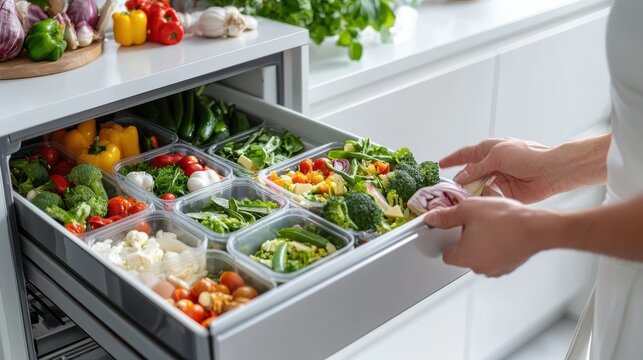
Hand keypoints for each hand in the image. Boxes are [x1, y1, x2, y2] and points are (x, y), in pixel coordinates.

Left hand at [424, 197, 555, 276]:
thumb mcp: (468, 210)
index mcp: (464, 257)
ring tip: (492, 226)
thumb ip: (446, 216)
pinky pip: (496, 256)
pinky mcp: (509, 267)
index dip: (448, 240)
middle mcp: (478, 268)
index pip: (446, 254)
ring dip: (482, 243)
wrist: (536, 227)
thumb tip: (432, 218)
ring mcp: (495, 269)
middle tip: (475, 223)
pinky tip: (503, 232)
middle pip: (464, 255)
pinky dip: (497, 247)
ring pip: (481, 255)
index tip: (453, 230)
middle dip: (466, 240)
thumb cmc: (504, 219)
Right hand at [440, 138, 561, 202]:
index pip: (465, 154)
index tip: (441, 165)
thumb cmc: (529, 156)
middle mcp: (493, 164)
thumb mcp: (497, 157)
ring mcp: (499, 178)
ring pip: (478, 186)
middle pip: (470, 173)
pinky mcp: (506, 192)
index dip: (453, 160)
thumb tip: (462, 176)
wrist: (551, 171)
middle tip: (450, 189)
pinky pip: (489, 196)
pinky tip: (480, 201)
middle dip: (461, 181)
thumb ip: (477, 168)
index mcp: (490, 150)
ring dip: (471, 191)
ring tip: (463, 197)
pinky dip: (484, 199)